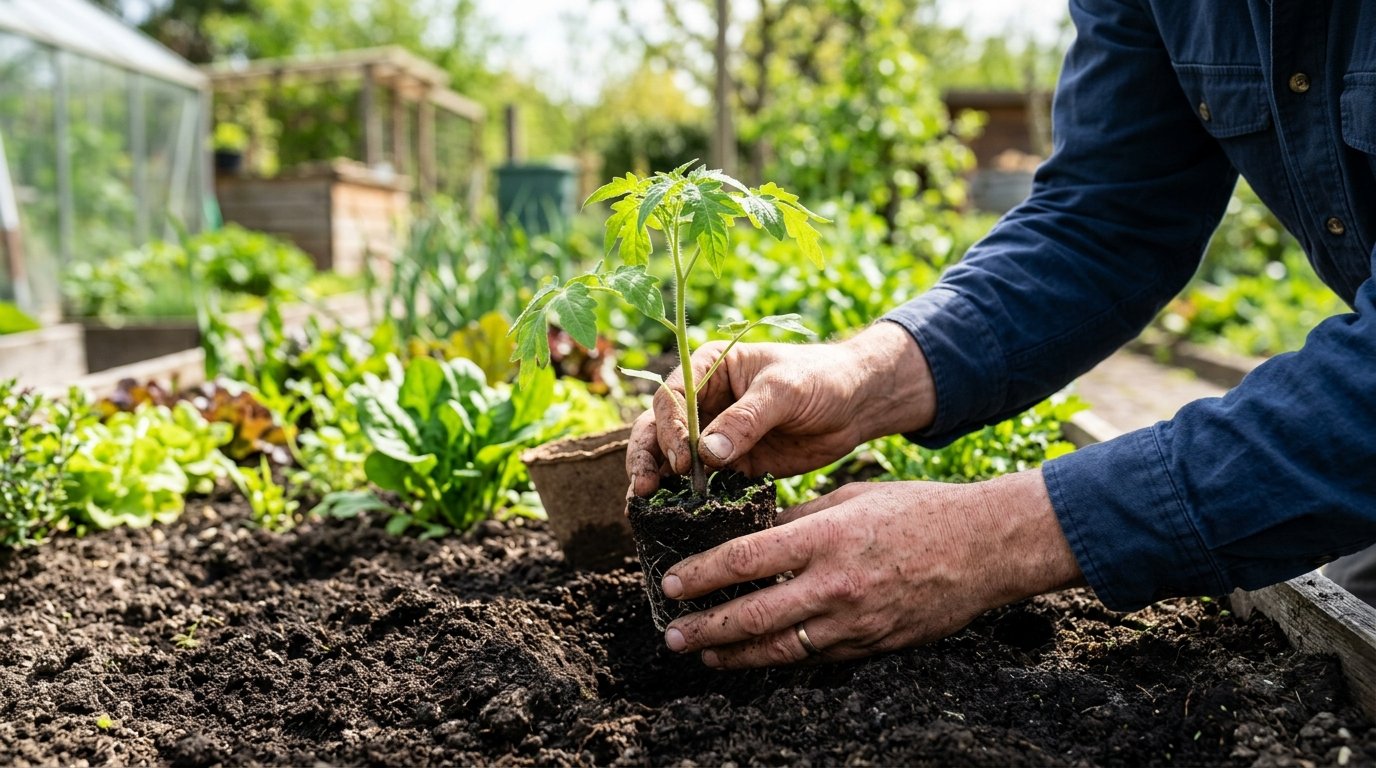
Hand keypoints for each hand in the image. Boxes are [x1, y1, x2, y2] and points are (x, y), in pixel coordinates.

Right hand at [627, 322, 935, 496]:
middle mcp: (702, 400)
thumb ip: (747, 419)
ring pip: (670, 457)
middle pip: (657, 427)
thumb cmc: (821, 378)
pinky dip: (686, 497)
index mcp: (708, 367)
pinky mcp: (731, 464)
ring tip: (645, 504)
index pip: (672, 396)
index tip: (684, 457)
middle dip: (647, 455)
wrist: (857, 404)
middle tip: (644, 487)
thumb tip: (707, 454)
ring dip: (657, 478)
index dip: (669, 427)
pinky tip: (676, 516)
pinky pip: (701, 482)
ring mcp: (713, 434)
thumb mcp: (785, 391)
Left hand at [659, 470, 1084, 667]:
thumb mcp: (851, 496)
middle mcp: (834, 584)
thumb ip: (799, 518)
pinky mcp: (872, 645)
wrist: (984, 547)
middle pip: (752, 615)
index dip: (701, 576)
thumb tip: (752, 535)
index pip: (744, 560)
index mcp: (825, 537)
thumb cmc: (918, 511)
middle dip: (706, 629)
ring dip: (735, 654)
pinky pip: (816, 657)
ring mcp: (854, 621)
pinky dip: (781, 659)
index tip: (670, 585)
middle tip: (673, 635)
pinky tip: (758, 657)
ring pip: (780, 648)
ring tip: (705, 655)